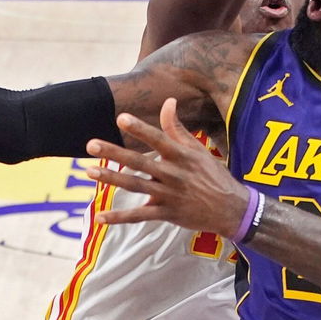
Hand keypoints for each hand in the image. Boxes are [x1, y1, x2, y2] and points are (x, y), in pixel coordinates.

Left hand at [87, 98, 250, 236]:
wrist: (231, 209)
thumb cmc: (213, 174)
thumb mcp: (198, 150)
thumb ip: (177, 127)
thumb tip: (168, 101)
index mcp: (181, 156)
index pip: (157, 139)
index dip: (140, 129)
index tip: (121, 118)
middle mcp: (173, 174)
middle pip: (139, 162)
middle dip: (114, 153)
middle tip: (91, 144)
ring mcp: (169, 195)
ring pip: (135, 186)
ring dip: (111, 180)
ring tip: (89, 172)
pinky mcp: (166, 213)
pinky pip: (139, 216)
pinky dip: (119, 218)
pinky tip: (100, 216)